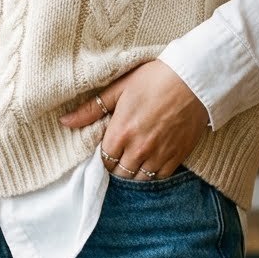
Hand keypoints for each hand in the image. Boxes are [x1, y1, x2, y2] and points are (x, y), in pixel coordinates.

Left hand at [59, 60, 208, 179]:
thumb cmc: (155, 78)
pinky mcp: (177, 156)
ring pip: (138, 178)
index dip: (102, 156)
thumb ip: (91, 109)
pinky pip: (160, 177)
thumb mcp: (119, 88)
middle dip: (116, 165)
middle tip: (119, 154)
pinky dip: (153, 172)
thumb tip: (64, 122)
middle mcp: (138, 148)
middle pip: (119, 172)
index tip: (107, 148)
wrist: (194, 79)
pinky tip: (151, 160)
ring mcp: (159, 154)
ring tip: (134, 158)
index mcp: (121, 131)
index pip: (103, 160)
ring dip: (133, 171)